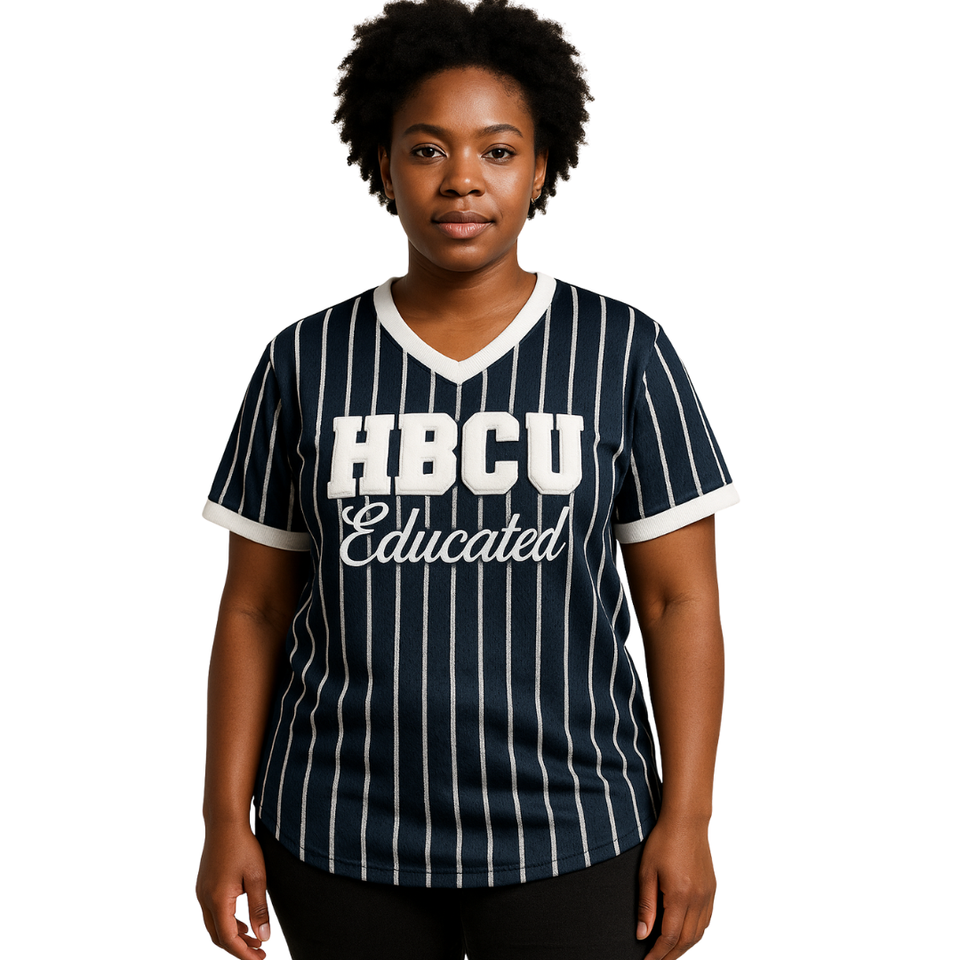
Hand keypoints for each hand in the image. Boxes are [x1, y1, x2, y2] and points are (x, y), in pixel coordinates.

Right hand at [196, 821, 271, 958]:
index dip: (244, 952)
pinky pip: (212, 913)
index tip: (261, 958)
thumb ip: (259, 909)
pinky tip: (242, 921)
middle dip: (238, 948)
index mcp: (218, 900)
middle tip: (260, 951)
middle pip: (218, 937)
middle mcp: (204, 899)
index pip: (229, 938)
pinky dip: (226, 922)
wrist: (224, 822)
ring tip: (254, 938)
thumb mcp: (257, 877)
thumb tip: (264, 937)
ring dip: (232, 936)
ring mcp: (201, 892)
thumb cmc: (243, 846)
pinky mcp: (203, 886)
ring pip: (214, 926)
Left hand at [636, 817, 715, 959]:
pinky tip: (684, 933)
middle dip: (670, 955)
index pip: (669, 937)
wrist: (686, 822)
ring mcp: (707, 895)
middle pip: (685, 940)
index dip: (657, 954)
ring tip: (668, 952)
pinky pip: (706, 921)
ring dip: (683, 947)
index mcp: (680, 896)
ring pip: (698, 933)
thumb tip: (642, 934)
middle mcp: (697, 899)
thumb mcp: (647, 872)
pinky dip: (695, 933)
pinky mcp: (712, 890)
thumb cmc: (664, 841)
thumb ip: (646, 906)